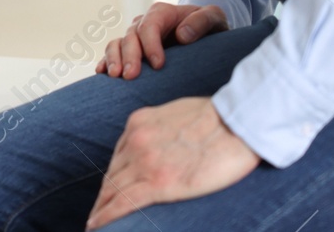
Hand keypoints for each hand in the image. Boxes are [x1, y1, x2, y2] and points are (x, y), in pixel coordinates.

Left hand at [86, 96, 259, 228]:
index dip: (113, 175)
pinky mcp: (157, 183)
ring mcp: (144, 161)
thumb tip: (166, 143)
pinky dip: (106, 216)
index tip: (110, 187)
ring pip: (112, 190)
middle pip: (112, 174)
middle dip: (104, 194)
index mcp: (140, 122)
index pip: (119, 155)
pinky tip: (96, 226)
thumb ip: (163, 129)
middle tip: (98, 210)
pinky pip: (123, 203)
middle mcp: (136, 140)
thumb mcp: (178, 113)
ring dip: (101, 207)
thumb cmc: (220, 117)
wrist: (237, 122)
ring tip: (95, 220)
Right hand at [95, 2, 228, 79]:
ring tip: (116, 77)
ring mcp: (135, 38)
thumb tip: (182, 35)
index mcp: (162, 13)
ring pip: (117, 44)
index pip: (149, 25)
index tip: (158, 65)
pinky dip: (106, 62)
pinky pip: (112, 54)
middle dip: (129, 56)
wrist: (203, 34)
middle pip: (130, 36)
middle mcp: (144, 23)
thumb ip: (202, 21)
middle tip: (131, 76)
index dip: (150, 44)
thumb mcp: (214, 17)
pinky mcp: (131, 52)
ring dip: (114, 59)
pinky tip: (102, 74)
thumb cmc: (209, 26)